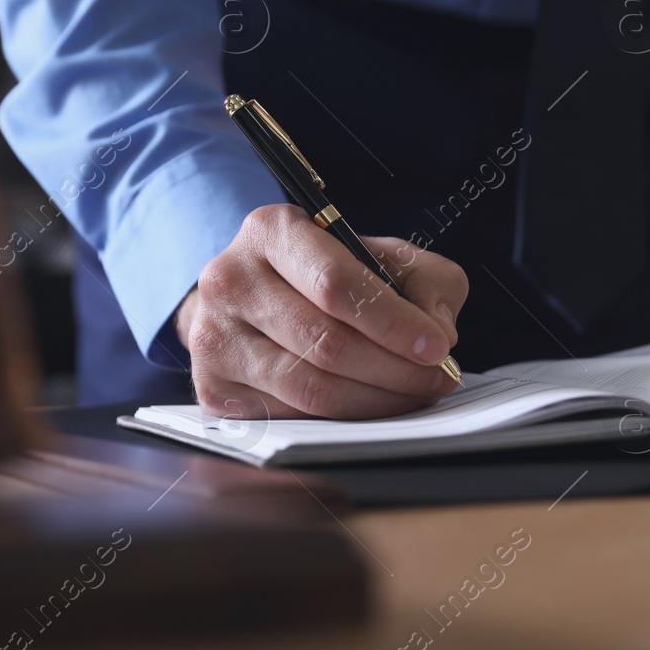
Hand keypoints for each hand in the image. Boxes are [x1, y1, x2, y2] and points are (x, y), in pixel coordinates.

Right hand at [174, 204, 466, 420]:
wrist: (248, 298)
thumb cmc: (322, 274)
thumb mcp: (379, 254)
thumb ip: (426, 279)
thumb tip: (437, 329)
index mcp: (271, 231)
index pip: (335, 284)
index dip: (393, 322)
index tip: (437, 347)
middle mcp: (230, 280)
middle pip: (326, 342)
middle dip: (395, 369)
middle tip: (437, 379)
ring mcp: (213, 337)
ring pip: (310, 387)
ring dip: (376, 400)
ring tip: (414, 394)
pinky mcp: (212, 387)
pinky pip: (292, 416)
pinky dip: (343, 418)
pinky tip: (372, 405)